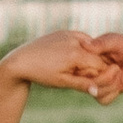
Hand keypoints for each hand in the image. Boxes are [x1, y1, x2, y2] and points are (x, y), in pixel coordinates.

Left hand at [6, 26, 122, 99]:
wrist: (22, 60)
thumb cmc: (42, 74)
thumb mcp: (63, 82)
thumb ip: (83, 84)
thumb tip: (98, 90)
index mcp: (76, 54)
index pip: (100, 66)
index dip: (97, 76)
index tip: (87, 82)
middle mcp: (75, 40)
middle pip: (96, 55)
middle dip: (93, 67)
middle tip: (77, 75)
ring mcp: (70, 34)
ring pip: (90, 47)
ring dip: (88, 57)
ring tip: (71, 67)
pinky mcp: (64, 32)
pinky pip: (81, 40)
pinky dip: (81, 49)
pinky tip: (70, 57)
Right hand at [79, 30, 122, 96]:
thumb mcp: (115, 41)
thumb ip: (100, 44)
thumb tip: (84, 44)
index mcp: (85, 56)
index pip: (79, 68)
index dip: (93, 69)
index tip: (110, 63)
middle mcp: (86, 71)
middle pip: (86, 83)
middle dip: (104, 78)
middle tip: (117, 67)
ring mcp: (94, 82)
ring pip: (95, 93)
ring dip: (111, 85)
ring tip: (119, 73)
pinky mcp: (103, 92)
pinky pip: (103, 100)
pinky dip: (113, 93)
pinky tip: (119, 83)